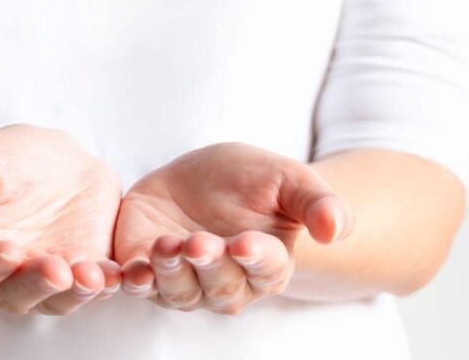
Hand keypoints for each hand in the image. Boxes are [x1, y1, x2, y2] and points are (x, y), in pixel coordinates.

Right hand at [0, 124, 121, 314]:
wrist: (53, 159)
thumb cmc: (3, 160)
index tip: (8, 249)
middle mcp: (5, 278)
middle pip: (15, 294)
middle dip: (36, 283)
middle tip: (55, 269)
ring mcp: (48, 280)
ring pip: (58, 299)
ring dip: (75, 292)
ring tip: (91, 275)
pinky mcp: (87, 273)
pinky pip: (96, 287)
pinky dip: (106, 284)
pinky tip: (117, 275)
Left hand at [114, 143, 353, 314]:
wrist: (201, 177)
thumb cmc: (251, 180)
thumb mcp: (288, 180)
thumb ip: (317, 203)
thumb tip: (338, 230)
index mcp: (267, 264)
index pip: (267, 269)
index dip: (257, 258)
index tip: (246, 243)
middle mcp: (226, 282)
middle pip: (220, 287)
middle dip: (209, 266)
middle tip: (201, 241)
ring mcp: (184, 281)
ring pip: (179, 292)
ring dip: (170, 273)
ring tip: (166, 245)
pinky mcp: (147, 270)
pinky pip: (140, 286)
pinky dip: (134, 283)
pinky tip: (130, 271)